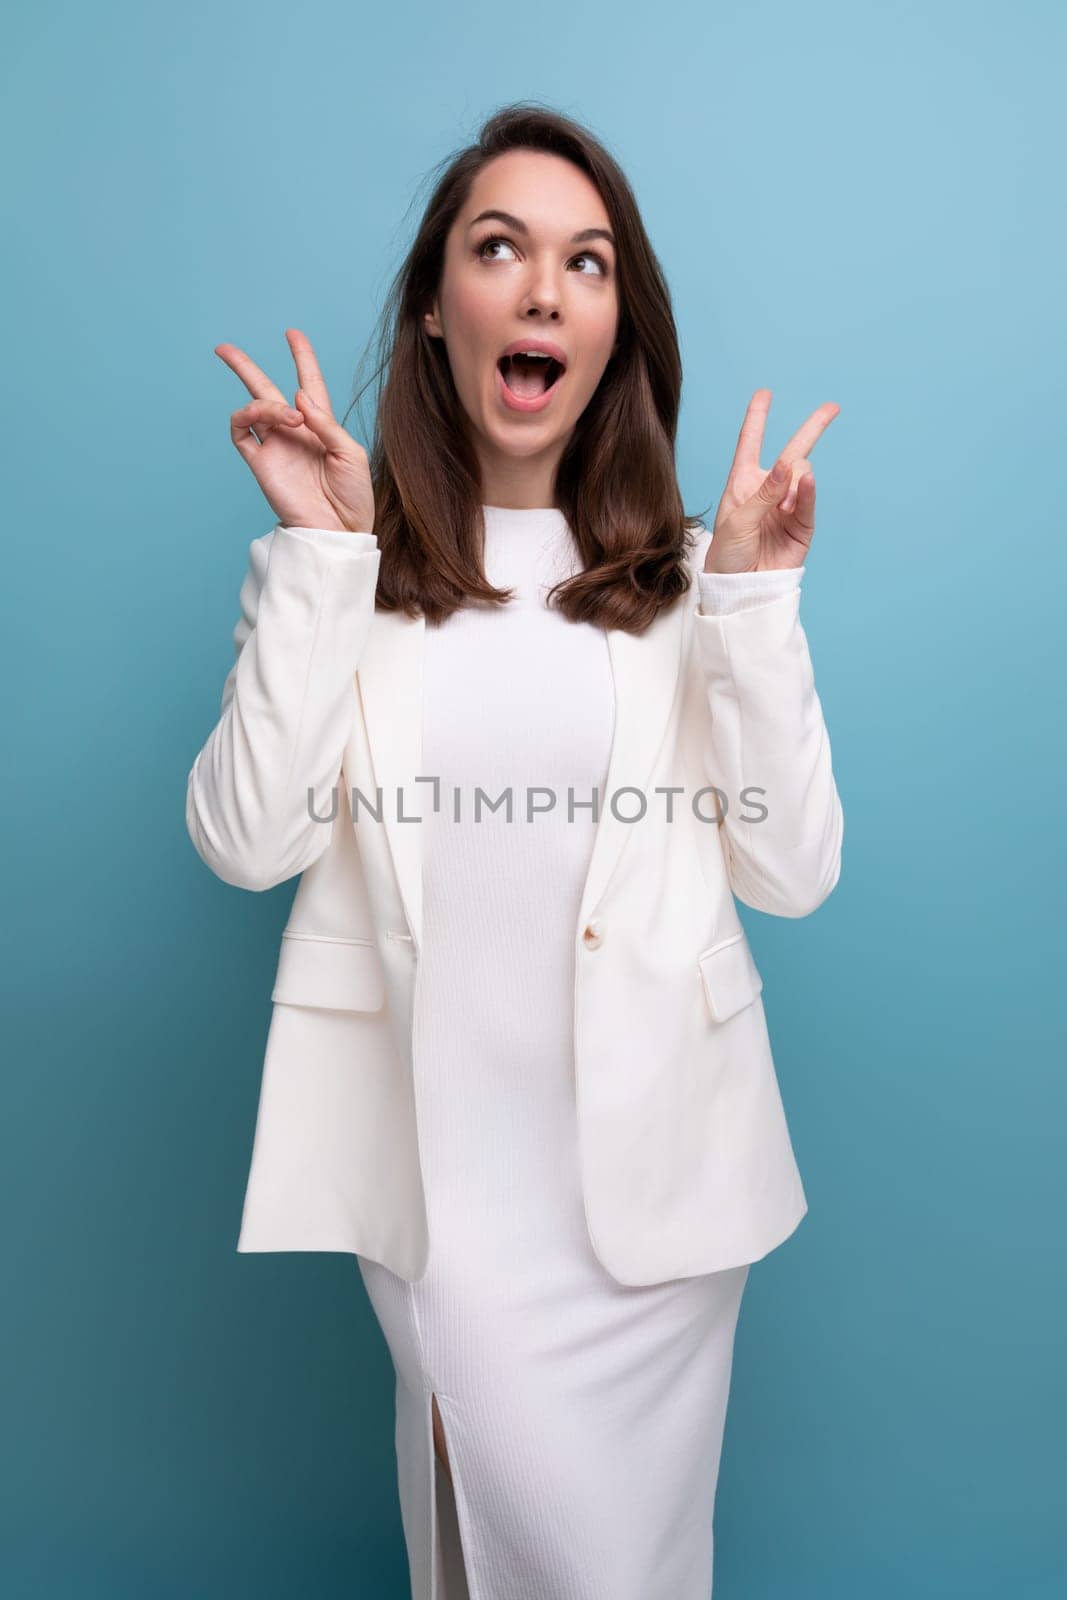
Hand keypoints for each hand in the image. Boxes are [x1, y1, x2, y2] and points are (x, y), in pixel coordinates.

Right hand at [215, 329, 374, 533]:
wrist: (338, 530)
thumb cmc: (352, 495)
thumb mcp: (350, 453)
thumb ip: (326, 423)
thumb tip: (299, 396)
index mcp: (320, 425)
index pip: (307, 382)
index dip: (301, 357)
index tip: (292, 334)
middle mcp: (293, 431)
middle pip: (264, 388)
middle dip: (245, 367)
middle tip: (223, 348)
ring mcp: (274, 446)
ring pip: (251, 407)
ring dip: (267, 402)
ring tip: (291, 416)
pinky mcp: (260, 463)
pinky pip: (240, 433)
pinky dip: (248, 416)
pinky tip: (274, 420)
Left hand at [704, 389, 838, 572]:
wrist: (740, 590)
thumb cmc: (727, 555)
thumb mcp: (738, 521)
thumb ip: (764, 492)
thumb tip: (791, 465)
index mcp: (742, 483)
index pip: (750, 443)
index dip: (757, 417)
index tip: (765, 393)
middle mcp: (767, 489)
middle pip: (792, 451)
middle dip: (812, 429)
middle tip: (832, 408)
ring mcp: (787, 505)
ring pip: (801, 475)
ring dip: (792, 485)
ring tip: (779, 512)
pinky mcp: (802, 524)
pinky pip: (809, 499)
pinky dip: (807, 490)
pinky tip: (805, 483)